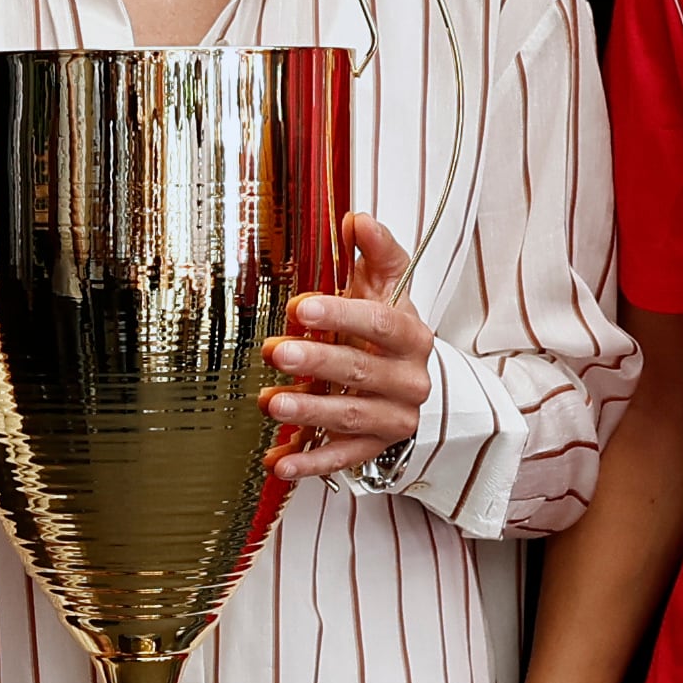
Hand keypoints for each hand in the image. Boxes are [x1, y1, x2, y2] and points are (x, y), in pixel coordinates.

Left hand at [269, 214, 435, 481]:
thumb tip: (357, 219)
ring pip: (351, 417)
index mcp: (411, 336)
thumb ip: (376, 252)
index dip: (341, 314)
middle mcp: (409, 380)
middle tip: (275, 350)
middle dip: (316, 361)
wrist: (411, 380)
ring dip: (309, 412)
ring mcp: (393, 417)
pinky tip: (278, 461)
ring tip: (271, 402)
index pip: (379, 323)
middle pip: (361, 371)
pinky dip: (310, 462)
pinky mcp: (376, 448)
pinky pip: (342, 458)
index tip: (302, 306)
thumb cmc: (386, 328)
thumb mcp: (386, 286)